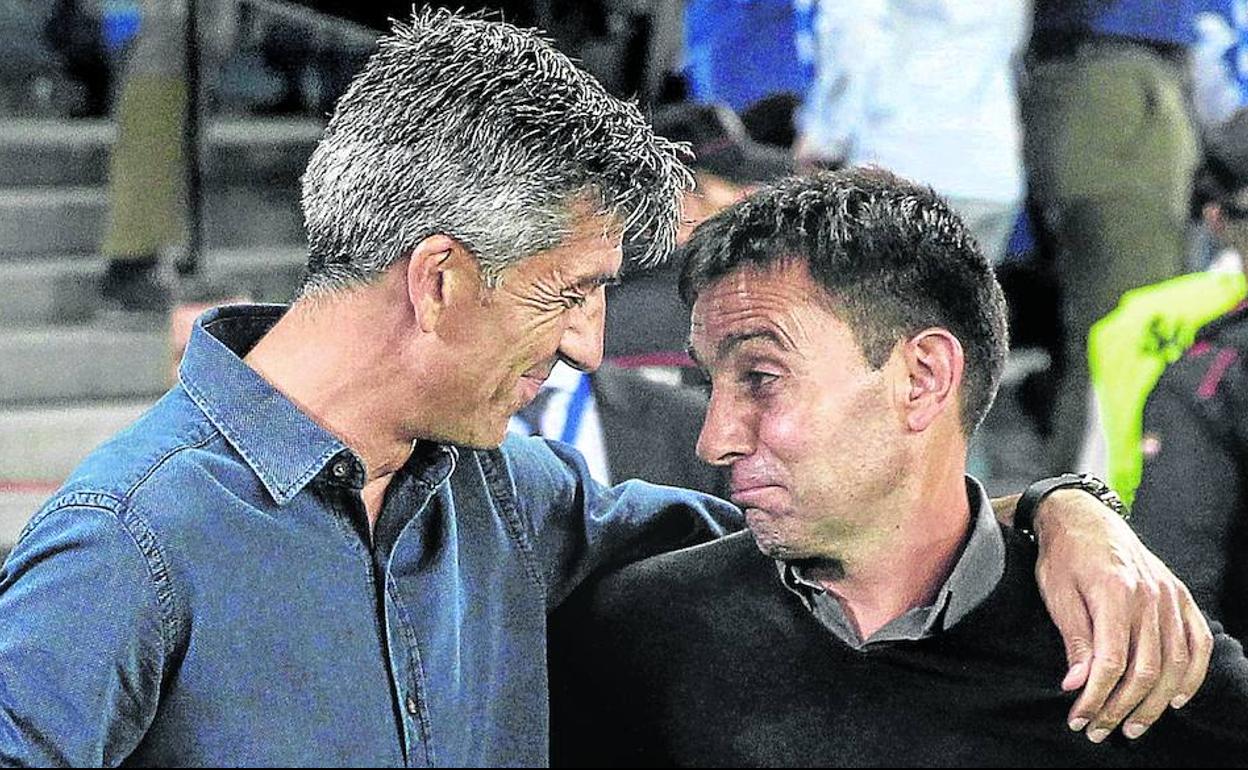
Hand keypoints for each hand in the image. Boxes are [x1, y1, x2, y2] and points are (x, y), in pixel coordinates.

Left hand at [1033, 489, 1211, 742]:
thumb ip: (1073, 640)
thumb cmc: (1063, 556)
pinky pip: (1196, 642)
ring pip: (1173, 663)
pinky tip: (1177, 698)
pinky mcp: (1179, 596)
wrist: (1083, 517)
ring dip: (1155, 702)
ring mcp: (1170, 596)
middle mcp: (1150, 596)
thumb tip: (1076, 686)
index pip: (1112, 662)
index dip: (1096, 698)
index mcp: (1115, 593)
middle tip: (1100, 731)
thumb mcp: (1057, 594)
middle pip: (1145, 670)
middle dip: (1121, 708)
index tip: (1078, 720)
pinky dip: (1192, 675)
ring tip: (1133, 725)